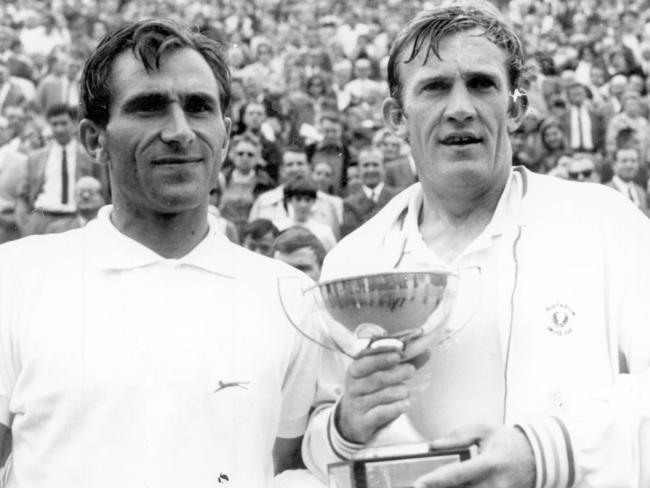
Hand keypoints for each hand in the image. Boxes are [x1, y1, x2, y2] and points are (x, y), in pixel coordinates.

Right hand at [336, 346, 415, 443]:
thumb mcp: (381, 376)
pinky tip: (406, 404)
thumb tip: (426, 350)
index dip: (381, 357)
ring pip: (380, 396)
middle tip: (410, 370)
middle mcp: (353, 386)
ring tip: (407, 391)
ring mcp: (357, 405)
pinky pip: (380, 413)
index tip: (397, 354)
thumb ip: (403, 363)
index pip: (365, 361)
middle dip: (395, 373)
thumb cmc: (371, 392)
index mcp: (355, 370)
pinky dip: (394, 408)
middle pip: (376, 378)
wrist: (353, 421)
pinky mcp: (363, 422)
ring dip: (397, 392)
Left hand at [414, 424, 534, 487]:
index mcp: (490, 463)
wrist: (538, 457)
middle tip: (418, 487)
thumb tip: (434, 444)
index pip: (458, 474)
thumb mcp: (484, 430)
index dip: (436, 480)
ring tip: (432, 487)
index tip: (418, 483)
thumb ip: (458, 436)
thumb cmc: (508, 442)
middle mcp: (495, 484)